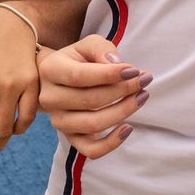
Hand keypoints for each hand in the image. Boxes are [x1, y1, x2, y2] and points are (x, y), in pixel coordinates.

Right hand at [39, 34, 150, 158]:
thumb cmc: (78, 59)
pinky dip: (111, 143)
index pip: (80, 76)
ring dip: (122, 112)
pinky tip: (128, 128)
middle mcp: (50, 98)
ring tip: (141, 97)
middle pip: (90, 100)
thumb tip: (118, 65)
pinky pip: (90, 150)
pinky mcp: (70, 137)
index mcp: (51, 70)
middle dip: (123, 90)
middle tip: (145, 80)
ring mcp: (58, 120)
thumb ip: (101, 49)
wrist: (59, 78)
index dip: (109, 75)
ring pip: (92, 124)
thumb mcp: (87, 45)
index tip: (134, 71)